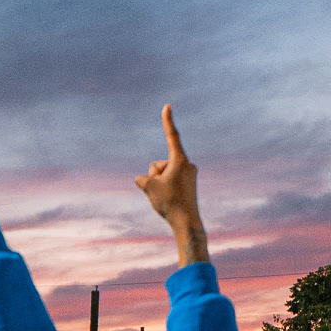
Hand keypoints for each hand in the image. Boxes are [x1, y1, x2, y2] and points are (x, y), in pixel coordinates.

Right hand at [135, 104, 208, 264]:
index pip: (171, 136)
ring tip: (168, 198)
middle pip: (158, 165)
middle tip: (164, 193)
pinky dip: (164, 190)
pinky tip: (170, 201)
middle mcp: (187, 164)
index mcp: (180, 160)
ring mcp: (189, 175)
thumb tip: (143, 180)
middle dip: (155, 178)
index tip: (167, 106)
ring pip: (162, 175)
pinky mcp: (188, 184)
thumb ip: (142, 179)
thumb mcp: (148, 187)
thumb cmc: (170, 204)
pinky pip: (168, 182)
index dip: (167, 120)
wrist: (187, 224)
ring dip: (159, 186)